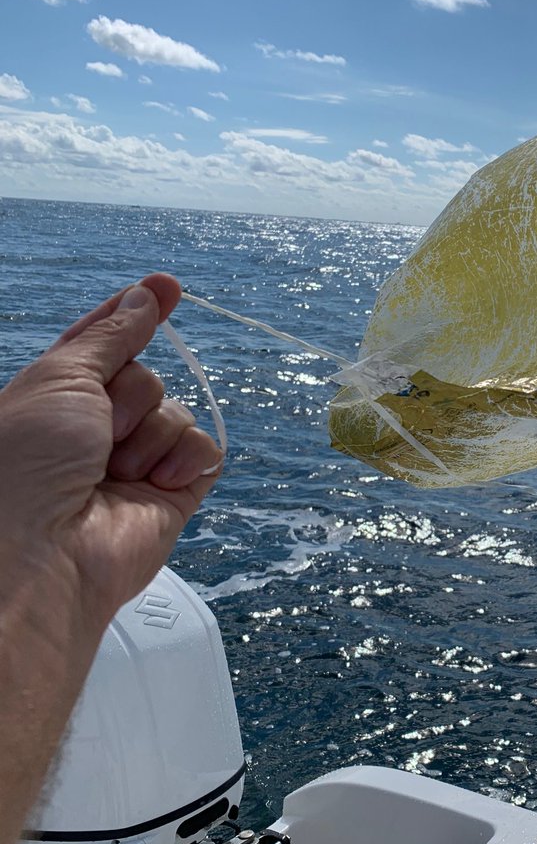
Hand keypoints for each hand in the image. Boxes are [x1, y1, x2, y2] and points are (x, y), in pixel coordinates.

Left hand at [0, 273, 221, 633]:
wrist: (42, 556)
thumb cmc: (27, 466)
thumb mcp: (60, 378)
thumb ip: (112, 336)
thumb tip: (147, 297)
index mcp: (56, 401)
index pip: (103, 345)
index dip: (132, 317)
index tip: (167, 287)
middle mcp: (95, 432)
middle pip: (145, 376)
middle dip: (129, 395)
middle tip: (98, 433)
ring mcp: (135, 465)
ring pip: (175, 412)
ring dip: (149, 434)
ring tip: (115, 472)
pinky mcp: (171, 496)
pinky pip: (203, 451)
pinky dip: (184, 460)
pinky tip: (154, 485)